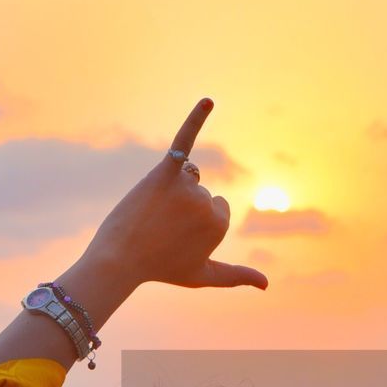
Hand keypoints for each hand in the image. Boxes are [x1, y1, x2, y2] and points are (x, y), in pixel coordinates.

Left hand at [85, 98, 267, 290]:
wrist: (119, 261)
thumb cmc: (161, 270)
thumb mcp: (202, 276)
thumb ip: (236, 277)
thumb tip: (267, 285)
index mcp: (220, 224)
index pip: (215, 206)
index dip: (193, 221)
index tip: (176, 238)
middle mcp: (207, 202)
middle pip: (200, 190)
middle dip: (181, 204)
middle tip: (159, 226)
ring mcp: (186, 186)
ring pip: (188, 174)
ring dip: (170, 188)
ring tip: (150, 212)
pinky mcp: (165, 171)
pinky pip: (184, 140)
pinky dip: (196, 119)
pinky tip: (209, 101)